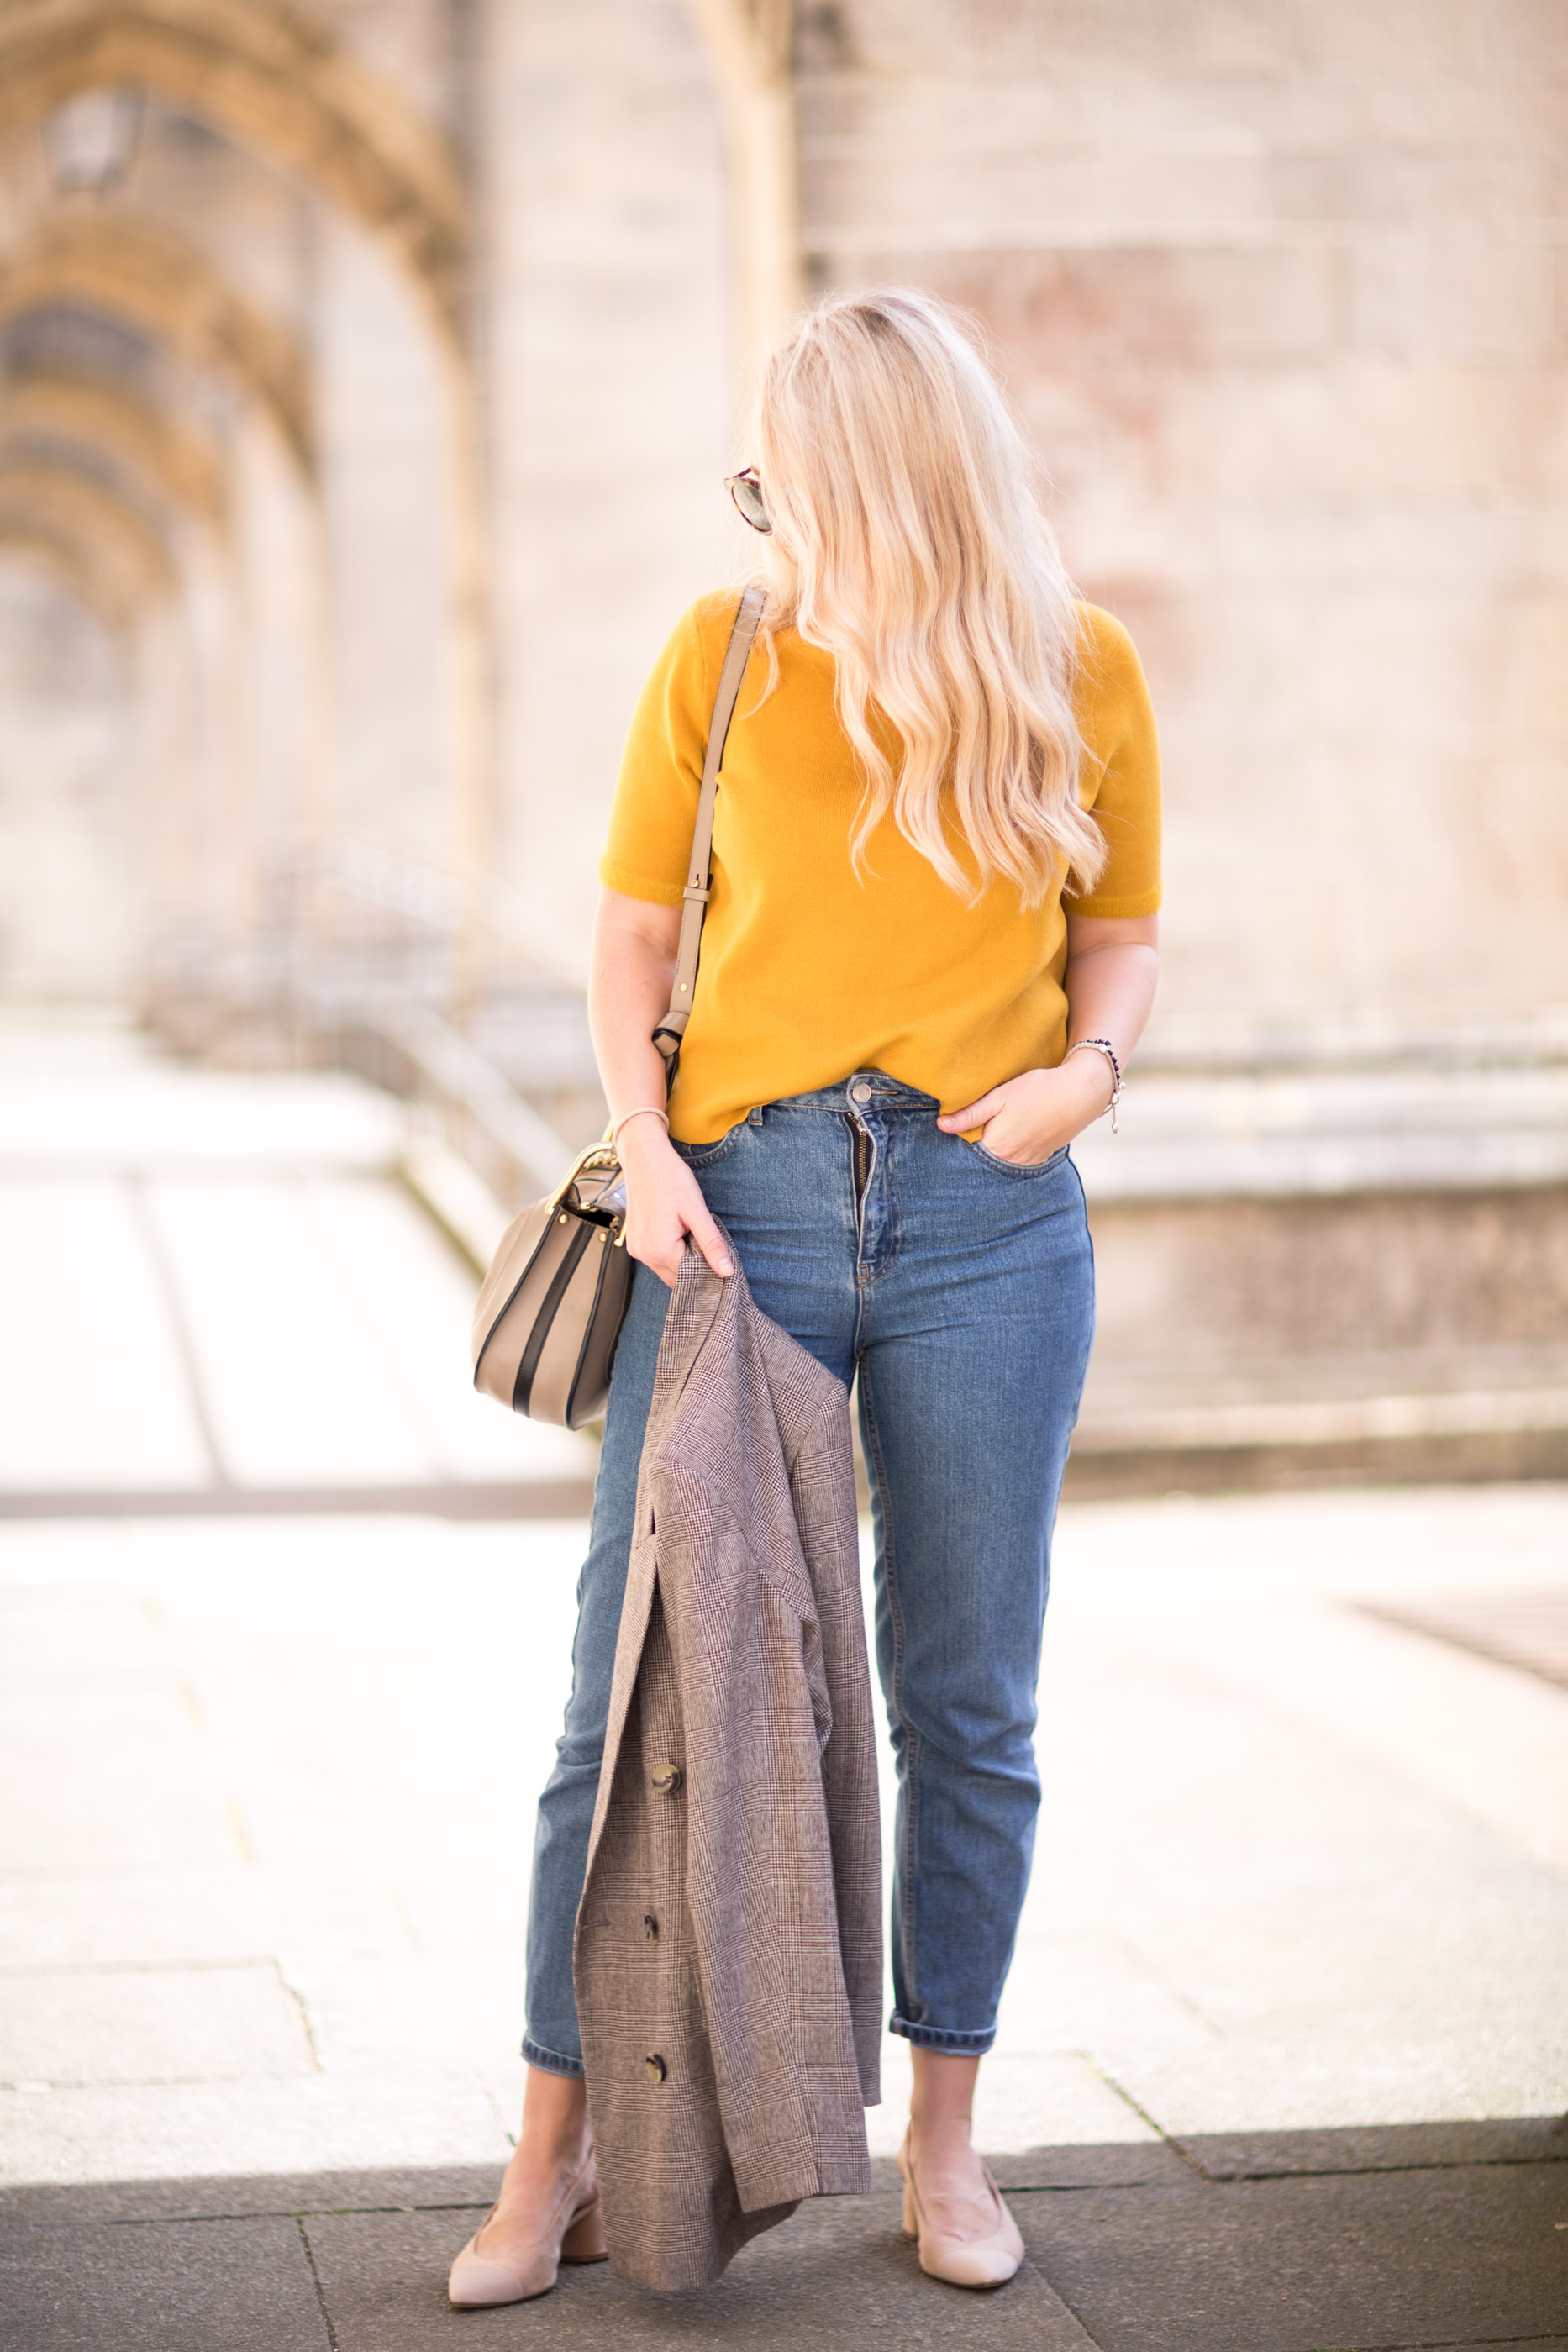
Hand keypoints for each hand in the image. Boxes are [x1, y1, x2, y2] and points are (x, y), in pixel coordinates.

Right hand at [616, 1118, 733, 1286]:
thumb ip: (712, 1244)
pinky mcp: (635, 1242)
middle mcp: (644, 1255)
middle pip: (678, 1277)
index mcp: (659, 1250)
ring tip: (690, 1231)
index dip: (709, 1269)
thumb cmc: (670, 1179)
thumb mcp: (696, 1211)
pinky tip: (677, 1230)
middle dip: (696, 1265)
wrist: (644, 1157)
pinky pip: (657, 1257)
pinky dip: (671, 1251)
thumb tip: (727, 1272)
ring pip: (668, 1269)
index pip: (692, 1276)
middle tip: (708, 1241)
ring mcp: (637, 1249)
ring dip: (683, 1258)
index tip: (720, 1255)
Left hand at [936, 1056, 1112, 1164]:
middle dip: (978, 1144)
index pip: (967, 1149)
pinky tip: (1017, 1132)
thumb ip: (970, 1114)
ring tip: (1000, 1127)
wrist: (1080, 1093)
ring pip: (1002, 1159)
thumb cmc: (1037, 1090)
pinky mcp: (1042, 1157)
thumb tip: (941, 1125)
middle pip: (984, 1157)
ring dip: (997, 1148)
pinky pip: (1020, 1158)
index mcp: (996, 1147)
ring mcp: (1028, 1161)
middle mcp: (1011, 1161)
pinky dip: (1014, 1149)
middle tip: (979, 1124)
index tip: (958, 1124)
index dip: (962, 1137)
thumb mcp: (999, 1097)